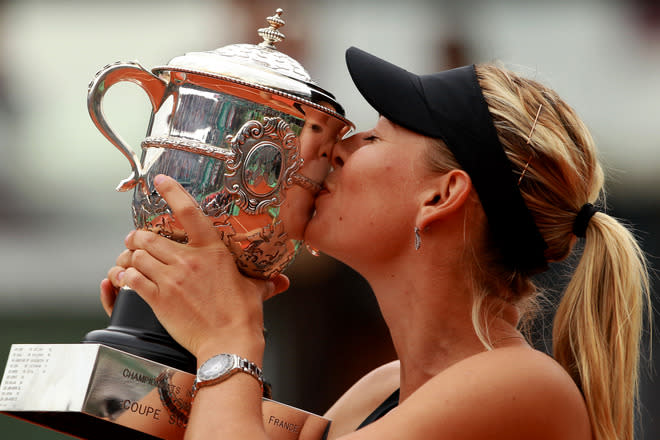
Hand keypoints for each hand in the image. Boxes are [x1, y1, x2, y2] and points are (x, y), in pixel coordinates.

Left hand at [101, 174, 289, 358]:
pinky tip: (124, 278)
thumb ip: (266, 282)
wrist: (228, 342)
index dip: (171, 191)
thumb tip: (283, 282)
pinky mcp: (159, 298)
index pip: (188, 212)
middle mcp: (188, 260)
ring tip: (129, 259)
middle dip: (137, 237)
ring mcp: (171, 278)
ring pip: (136, 255)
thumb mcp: (255, 290)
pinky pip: (132, 278)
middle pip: (148, 236)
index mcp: (212, 251)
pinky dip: (124, 276)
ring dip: (128, 256)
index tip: (160, 181)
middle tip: (135, 240)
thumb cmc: (243, 316)